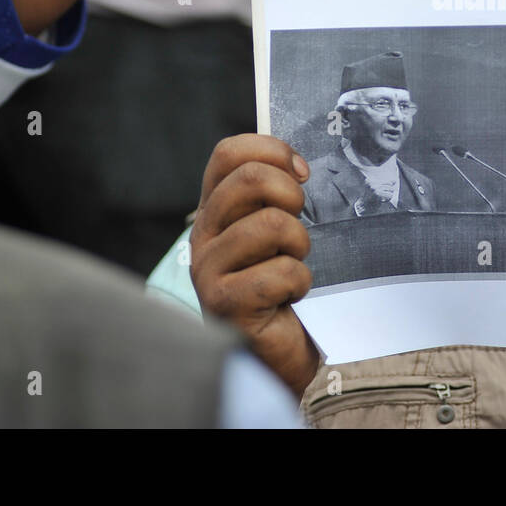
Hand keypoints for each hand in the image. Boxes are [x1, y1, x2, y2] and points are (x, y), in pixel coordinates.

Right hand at [190, 134, 318, 396]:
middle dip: (291, 195)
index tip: (302, 173)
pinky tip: (291, 297)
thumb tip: (299, 164)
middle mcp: (203, 234)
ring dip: (299, 244)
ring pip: (270, 224)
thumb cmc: (283, 287)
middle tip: (300, 223)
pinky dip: (300, 282)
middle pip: (249, 179)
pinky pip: (278, 272)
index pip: (228, 153)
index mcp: (215, 209)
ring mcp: (208, 269)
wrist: (277, 354)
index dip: (271, 151)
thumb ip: (277, 196)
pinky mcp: (223, 303)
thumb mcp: (279, 231)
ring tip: (295, 265)